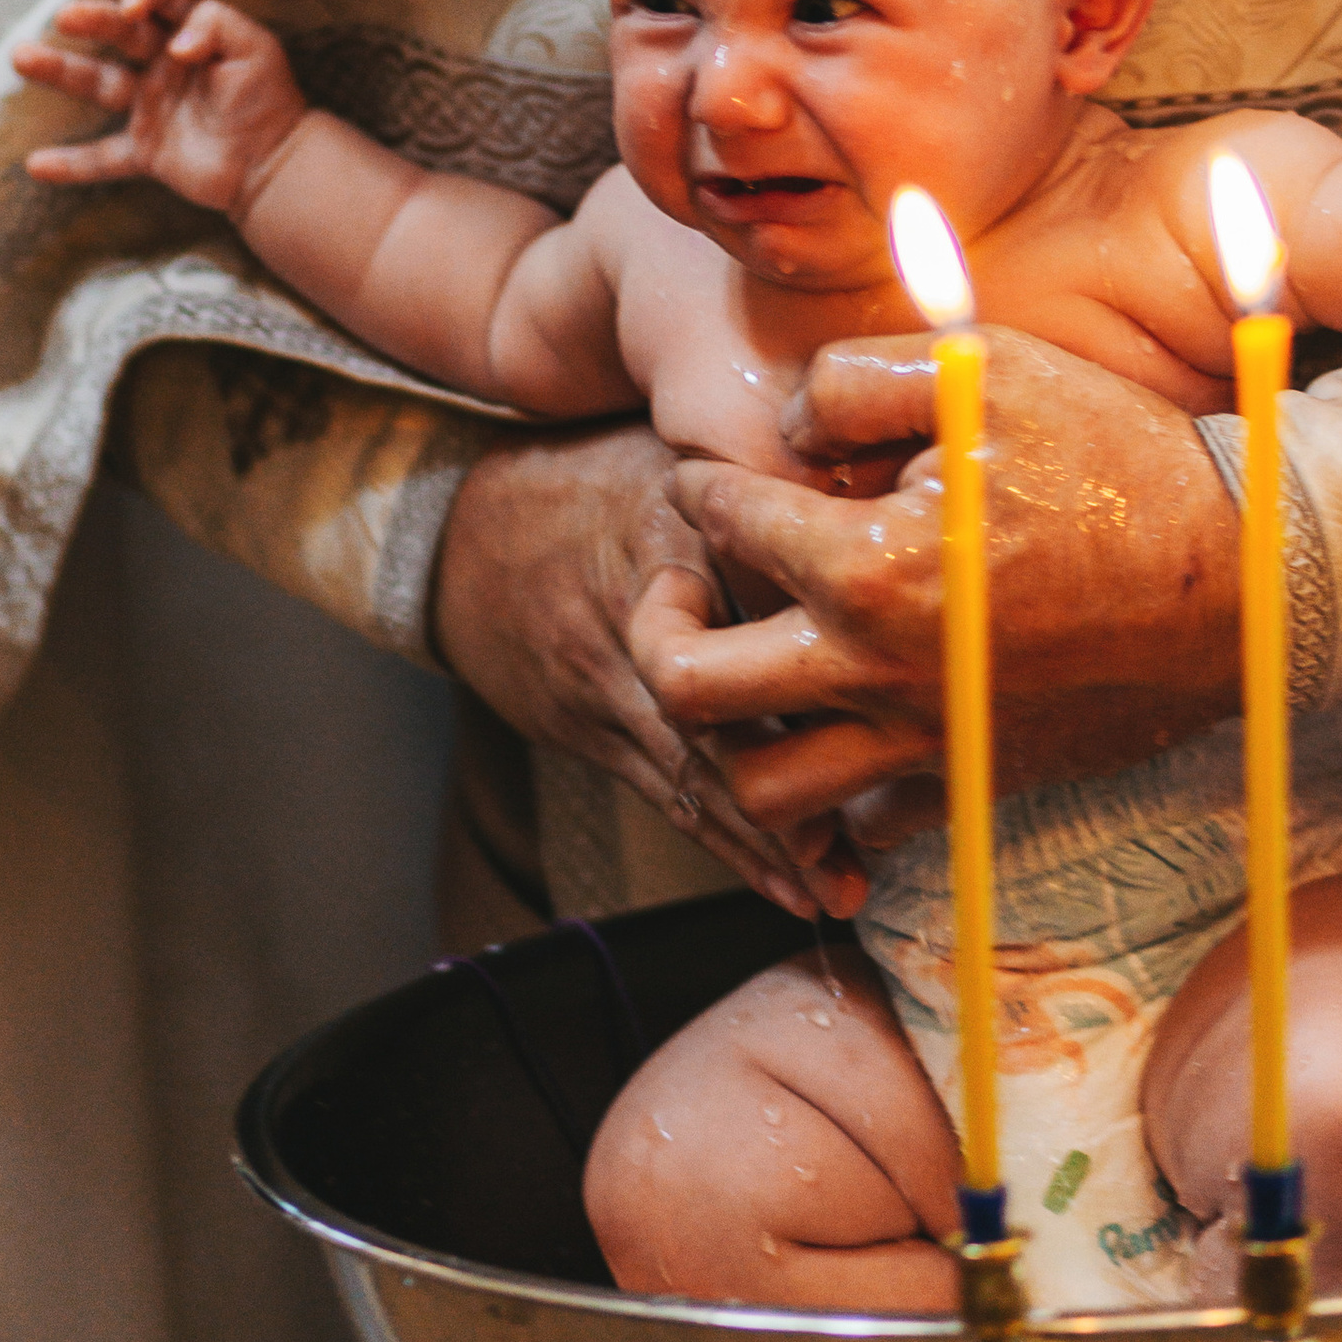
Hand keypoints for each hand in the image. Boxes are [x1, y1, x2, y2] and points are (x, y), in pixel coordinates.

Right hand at [14, 0, 304, 212]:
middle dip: (92, 19)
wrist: (276, 164)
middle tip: (64, 16)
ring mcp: (150, 106)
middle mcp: (164, 63)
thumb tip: (175, 43)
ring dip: (60, 70)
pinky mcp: (145, 149)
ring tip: (20, 56)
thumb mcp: (255, 49)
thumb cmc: (268, 98)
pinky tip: (36, 164)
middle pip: (121, 32)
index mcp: (194, 31)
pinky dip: (72, 163)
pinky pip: (102, 158)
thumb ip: (217, 27)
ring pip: (99, 83)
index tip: (135, 5)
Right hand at [432, 427, 838, 917]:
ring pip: (691, 771)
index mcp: (666, 527)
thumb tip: (874, 477)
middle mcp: (631, 615)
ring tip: (836, 891)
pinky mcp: (589, 731)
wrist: (465, 534)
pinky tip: (785, 884)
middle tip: (858, 845)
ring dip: (766, 839)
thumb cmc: (601, 481)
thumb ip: (761, 476)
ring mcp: (602, 682)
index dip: (801, 648)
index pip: (741, 590)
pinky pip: (664, 793)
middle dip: (786, 783)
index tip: (875, 685)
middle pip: (712, 710)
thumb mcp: (675, 451)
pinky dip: (728, 842)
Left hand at [636, 330, 1243, 835]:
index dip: (702, 487)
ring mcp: (924, 742)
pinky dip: (832, 793)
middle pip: (689, 692)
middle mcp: (876, 670)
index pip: (722, 522)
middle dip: (658, 630)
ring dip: (729, 738)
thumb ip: (860, 379)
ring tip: (745, 677)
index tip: (709, 479)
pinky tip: (843, 728)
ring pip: (762, 792)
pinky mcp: (975, 784)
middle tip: (676, 594)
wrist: (1249, 579)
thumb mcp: (989, 368)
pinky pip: (864, 822)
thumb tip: (793, 429)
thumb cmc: (1122, 461)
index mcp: (866, 563)